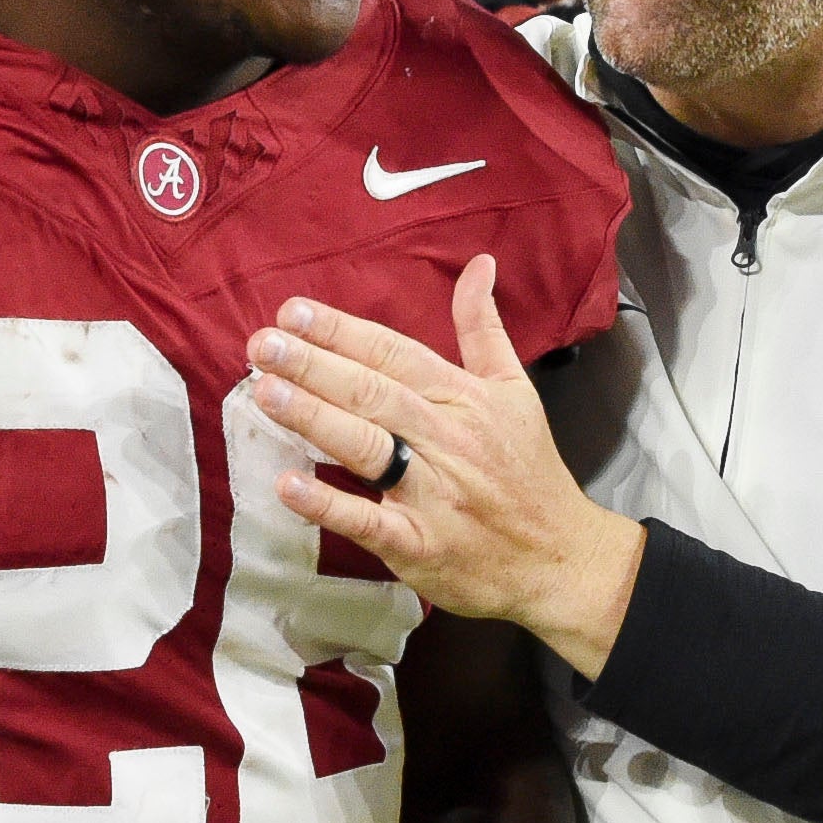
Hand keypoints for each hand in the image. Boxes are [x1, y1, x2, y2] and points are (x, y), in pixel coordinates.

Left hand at [247, 257, 645, 677]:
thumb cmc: (529, 471)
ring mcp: (433, 494)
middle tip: (262, 345)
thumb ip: (484, 327)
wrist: (561, 558)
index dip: (343, 332)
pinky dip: (328, 505)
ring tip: (265, 392)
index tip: (293, 312)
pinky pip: (369, 523)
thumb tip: (479, 263)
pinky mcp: (421, 546)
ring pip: (369, 448)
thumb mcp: (514, 389)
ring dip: (315, 418)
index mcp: (464, 397)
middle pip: (374, 394)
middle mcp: (447, 439)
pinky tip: (288, 485)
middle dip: (315, 366)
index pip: (395, 354)